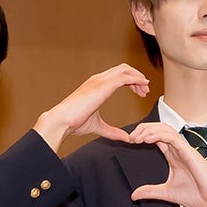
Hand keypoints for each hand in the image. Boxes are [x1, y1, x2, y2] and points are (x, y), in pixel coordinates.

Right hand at [33, 64, 150, 150]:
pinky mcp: (103, 86)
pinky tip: (142, 86)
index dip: (131, 81)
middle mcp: (98, 79)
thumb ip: (112, 131)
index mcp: (95, 85)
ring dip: (138, 77)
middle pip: (123, 68)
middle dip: (136, 77)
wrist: (62, 121)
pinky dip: (136, 79)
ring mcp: (100, 81)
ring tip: (145, 88)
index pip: (117, 75)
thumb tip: (125, 137)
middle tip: (144, 90)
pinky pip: (124, 77)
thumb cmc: (73, 122)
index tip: (139, 91)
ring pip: (125, 70)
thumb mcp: (98, 126)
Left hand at [126, 123, 206, 206]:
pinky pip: (172, 137)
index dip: (142, 135)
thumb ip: (150, 192)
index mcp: (173, 156)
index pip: (156, 137)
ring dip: (148, 130)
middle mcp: (178, 149)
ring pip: (165, 129)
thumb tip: (133, 195)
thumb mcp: (166, 193)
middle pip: (159, 129)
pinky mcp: (188, 151)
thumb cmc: (196, 195)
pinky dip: (158, 135)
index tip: (131, 141)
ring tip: (136, 137)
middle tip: (130, 137)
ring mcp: (183, 149)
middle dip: (143, 129)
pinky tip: (147, 139)